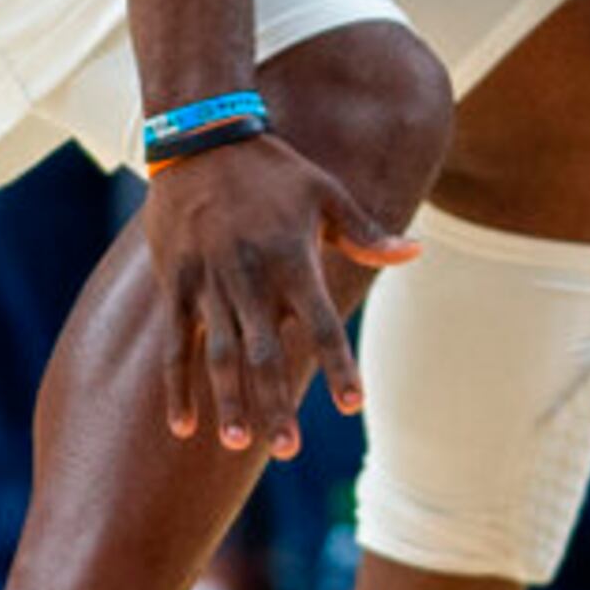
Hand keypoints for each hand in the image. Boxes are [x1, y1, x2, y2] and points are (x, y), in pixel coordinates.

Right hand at [140, 134, 419, 458]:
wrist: (200, 140)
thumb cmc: (273, 170)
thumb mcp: (326, 193)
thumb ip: (366, 232)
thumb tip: (415, 252)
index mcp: (292, 257)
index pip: (321, 323)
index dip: (338, 364)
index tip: (353, 405)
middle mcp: (250, 276)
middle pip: (265, 353)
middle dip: (277, 402)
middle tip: (289, 449)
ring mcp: (208, 283)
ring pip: (218, 355)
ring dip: (228, 402)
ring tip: (239, 443)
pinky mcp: (176, 285)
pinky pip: (174, 345)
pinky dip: (176, 386)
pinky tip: (183, 427)